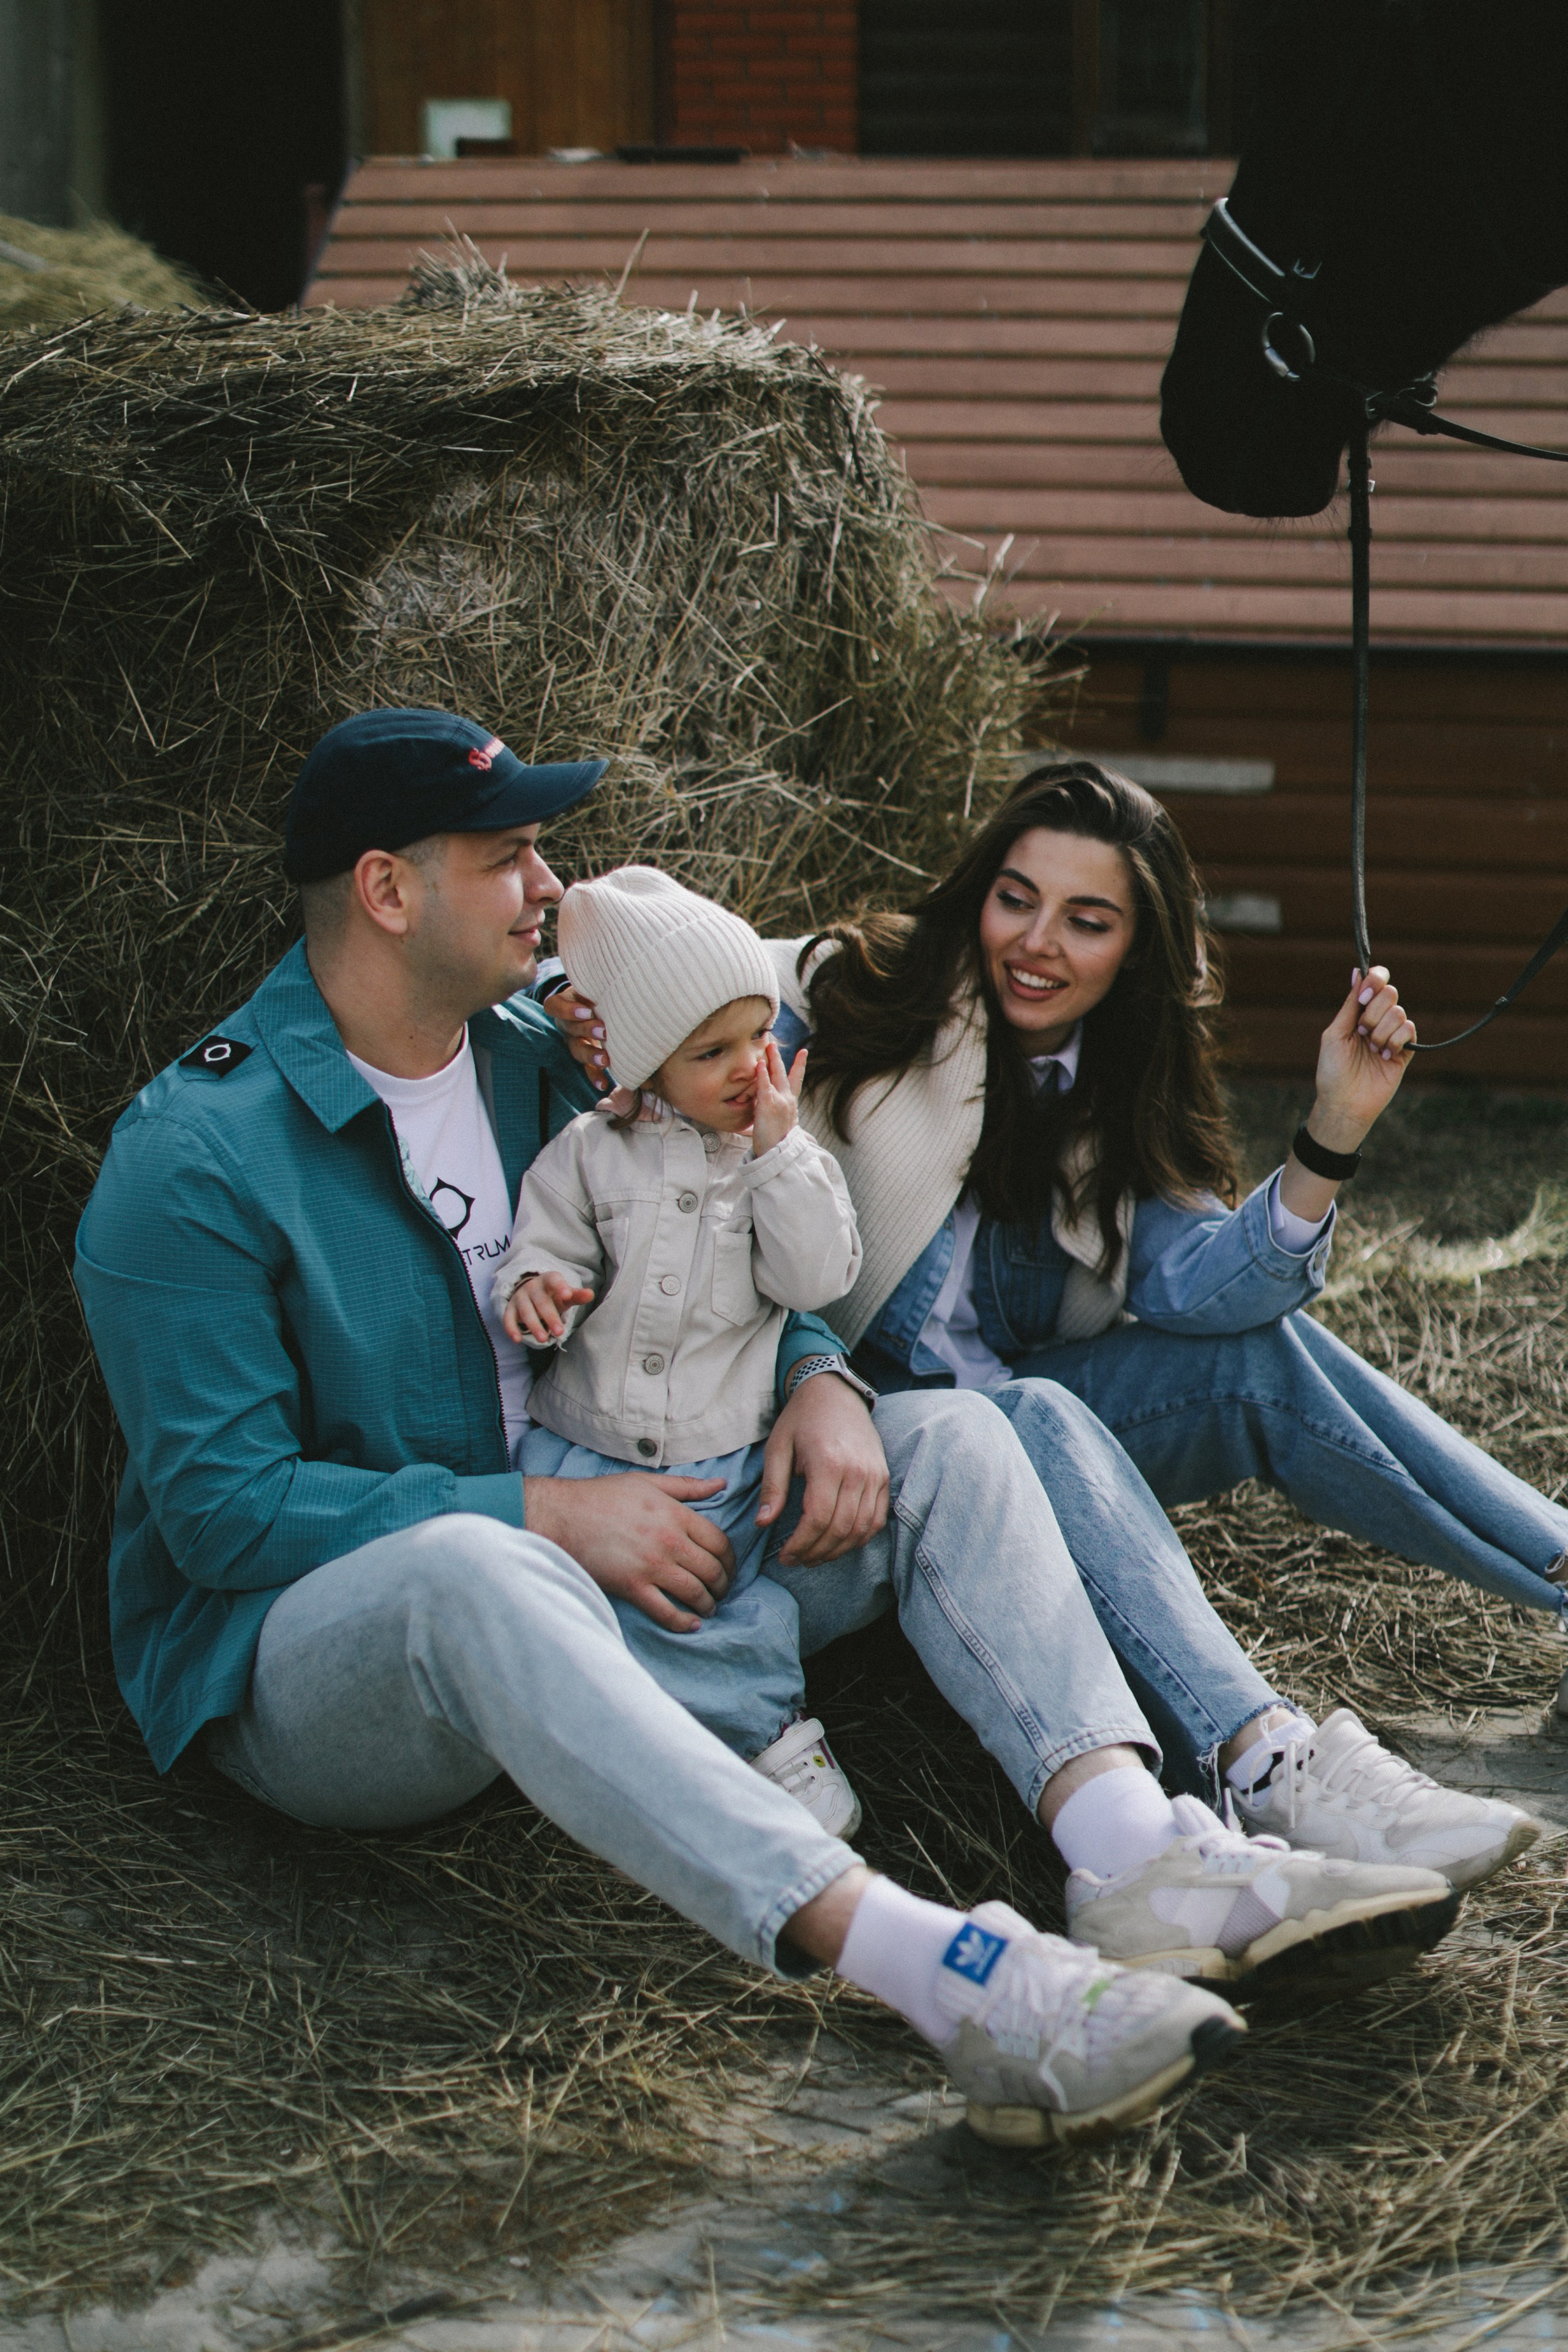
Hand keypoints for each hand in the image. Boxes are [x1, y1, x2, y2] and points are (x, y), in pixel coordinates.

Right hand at [502, 1270, 593, 1344]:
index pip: (554, 1281)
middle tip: (560, 1332)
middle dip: (550, 1317)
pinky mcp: (510, 1309)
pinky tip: (517, 1340)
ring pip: (526, 1311)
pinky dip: (511, 1329)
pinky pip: (508, 1319)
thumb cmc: (553, 1295)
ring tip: (544, 1340)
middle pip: (541, 1302)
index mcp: (548, 1280)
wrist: (531, 1292)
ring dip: (534, 1325)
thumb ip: (576, 1296)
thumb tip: (591, 1294)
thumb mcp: (565, 1295)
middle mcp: (532, 1288)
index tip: (567, 1295)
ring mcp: (520, 1298)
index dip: (560, 1287)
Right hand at [523, 1471, 733, 1632]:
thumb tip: (721, 1484)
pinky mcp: (633, 1587)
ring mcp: (652, 1566)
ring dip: (708, 1604)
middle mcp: (670, 1542)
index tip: (728, 1567)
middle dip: (722, 1584)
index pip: (719, 1542)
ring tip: (708, 1608)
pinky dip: (682, 1622)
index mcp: (676, 1515)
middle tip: (720, 1590)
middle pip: (712, 1570)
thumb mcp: (647, 1482)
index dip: (730, 1559)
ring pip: (694, 1593)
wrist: (563, 1516)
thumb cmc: (602, 1496)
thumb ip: (687, 1487)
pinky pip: (666, 1611)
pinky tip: (691, 1624)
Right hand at [542, 984, 608, 1090]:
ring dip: (591, 1055)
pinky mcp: (587, 1056)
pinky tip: (603, 1084)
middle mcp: (568, 1024)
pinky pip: (587, 1068)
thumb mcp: (594, 981)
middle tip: (603, 1031)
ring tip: (605, 1060)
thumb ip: (599, 976)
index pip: (555, 1006)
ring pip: (577, 1050)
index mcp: (566, 1003)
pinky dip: (594, 1076)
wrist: (606, 1001)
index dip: (568, 1010)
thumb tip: (613, 964)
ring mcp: (576, 1041)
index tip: (586, 1010)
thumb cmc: (600, 989)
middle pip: (569, 1029)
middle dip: (585, 1031)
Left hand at [751, 1040, 805, 1156]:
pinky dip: (762, 1074)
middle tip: (773, 1043)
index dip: (799, 1066)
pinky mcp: (769, 1105)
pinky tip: (759, 1064)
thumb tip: (800, 1131)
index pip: (796, 1081)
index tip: (803, 1052)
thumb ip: (785, 1122)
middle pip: (784, 1073)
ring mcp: (780, 1101)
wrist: (778, 1155)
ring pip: (776, 1075)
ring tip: (767, 1045)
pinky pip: (764, 1085)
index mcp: (791, 1105)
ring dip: (771, 1059)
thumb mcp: (785, 1130)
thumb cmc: (779, 1146)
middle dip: (778, 1057)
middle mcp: (788, 1100)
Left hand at [757, 1369, 888, 1565]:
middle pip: (839, 1529)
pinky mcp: (883, 1477)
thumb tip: (762, 1523)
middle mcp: (857, 1472)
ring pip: (860, 1530)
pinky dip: (859, 1538)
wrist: (835, 1392)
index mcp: (828, 1463)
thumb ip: (773, 1487)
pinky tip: (839, 1544)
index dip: (800, 1545)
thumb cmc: (801, 1419)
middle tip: (796, 1560)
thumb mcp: (777, 1448)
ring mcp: (875, 1475)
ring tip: (814, 1557)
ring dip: (837, 1551)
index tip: (785, 1556)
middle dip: (816, 1553)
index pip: (817, 1519)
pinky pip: (876, 1520)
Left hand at [1311, 965, 1416, 1144]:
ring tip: (1371, 1050)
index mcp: (1359, 1012)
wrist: (1344, 1103)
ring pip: (1399, 1013)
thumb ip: (1350, 1004)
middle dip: (1373, 1013)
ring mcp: (1392, 1035)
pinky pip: (1410, 1030)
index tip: (1364, 998)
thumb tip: (1357, 972)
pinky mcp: (1405, 1051)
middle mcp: (1377, 1020)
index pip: (1376, 982)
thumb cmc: (1332, 1071)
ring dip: (1381, 1032)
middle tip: (1361, 1033)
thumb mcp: (1335, 1033)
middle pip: (1390, 993)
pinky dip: (1396, 1041)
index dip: (1375, 981)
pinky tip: (1384, 1057)